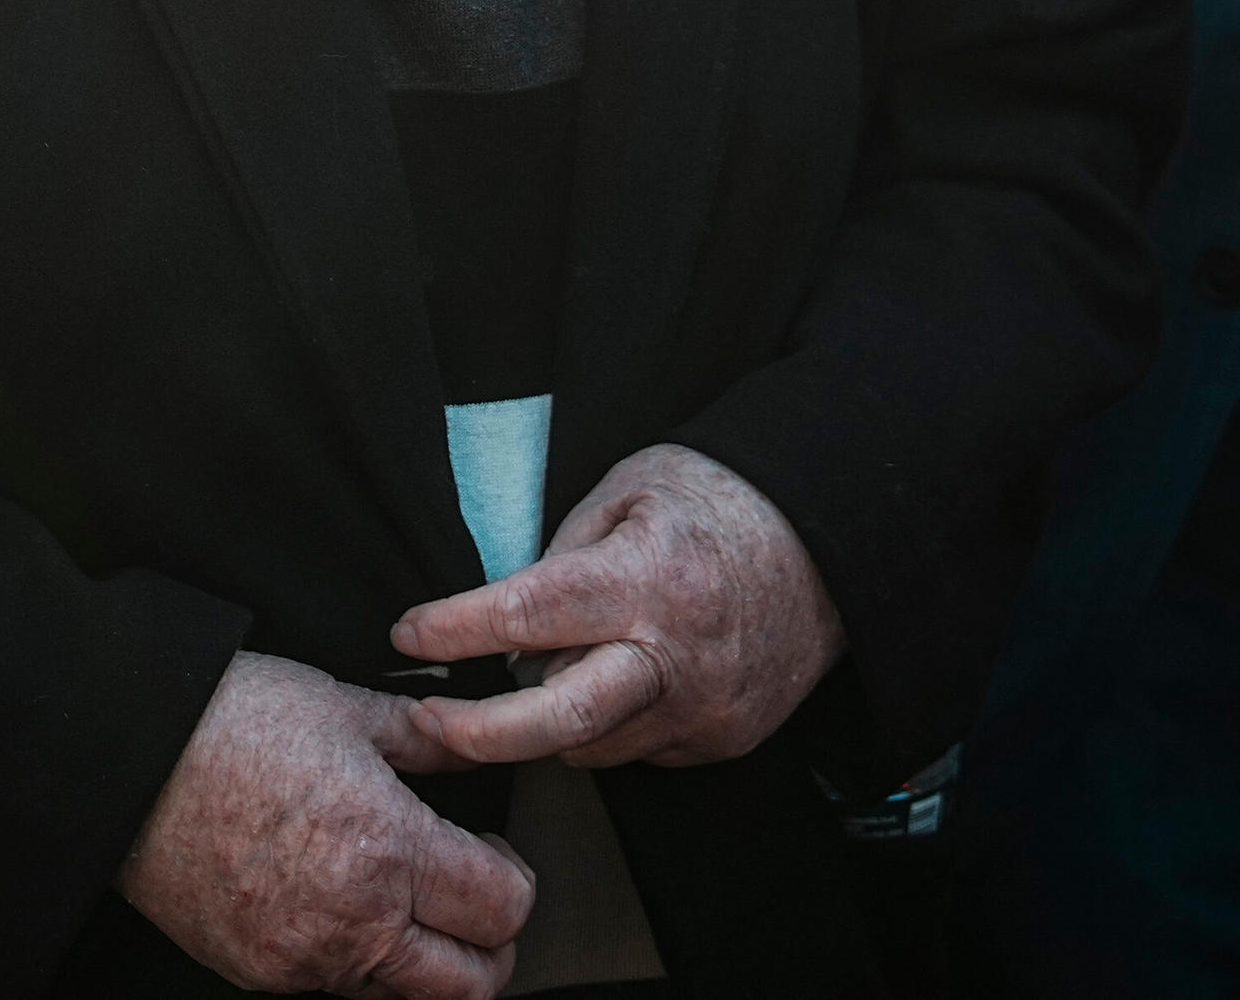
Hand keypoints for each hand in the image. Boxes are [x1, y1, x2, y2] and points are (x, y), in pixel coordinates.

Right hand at [118, 652, 530, 997]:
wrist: (127, 758)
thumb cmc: (228, 721)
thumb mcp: (343, 708)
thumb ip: (427, 737)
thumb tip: (476, 742)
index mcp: (386, 848)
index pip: (503, 908)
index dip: (513, 880)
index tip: (491, 854)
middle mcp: (354, 921)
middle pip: (473, 981)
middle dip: (491, 944)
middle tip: (470, 898)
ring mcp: (304, 959)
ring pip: (405, 995)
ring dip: (424, 960)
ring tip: (402, 901)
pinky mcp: (261, 974)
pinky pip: (335, 988)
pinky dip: (356, 960)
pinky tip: (337, 903)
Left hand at [387, 443, 842, 774]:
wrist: (829, 547)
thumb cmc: (718, 503)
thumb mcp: (628, 489)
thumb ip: (563, 553)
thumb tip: (505, 617)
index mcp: (646, 578)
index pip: (528, 615)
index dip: (455, 630)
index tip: (409, 632)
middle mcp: (676, 656)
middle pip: (557, 722)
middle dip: (479, 733)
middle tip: (428, 725)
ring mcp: (705, 710)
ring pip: (591, 744)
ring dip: (550, 721)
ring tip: (543, 677)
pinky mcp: (723, 741)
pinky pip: (638, 749)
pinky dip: (610, 724)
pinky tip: (617, 681)